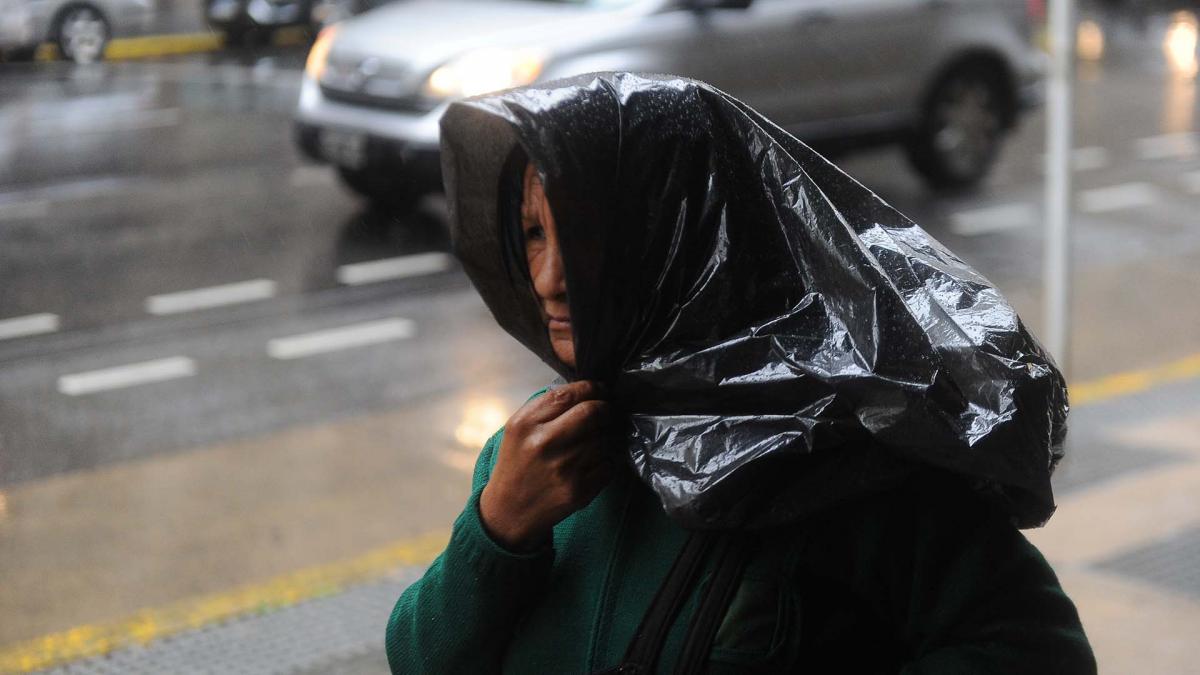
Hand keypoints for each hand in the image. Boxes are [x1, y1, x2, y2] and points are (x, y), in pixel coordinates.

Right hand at [479, 381, 613, 550]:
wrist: (509, 511)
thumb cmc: (517, 464)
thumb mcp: (517, 428)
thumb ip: (545, 406)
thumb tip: (585, 390)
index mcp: (526, 424)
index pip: (568, 394)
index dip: (591, 387)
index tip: (599, 390)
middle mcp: (544, 444)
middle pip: (592, 412)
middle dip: (605, 408)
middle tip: (606, 411)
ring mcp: (564, 468)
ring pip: (604, 438)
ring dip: (607, 436)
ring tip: (597, 439)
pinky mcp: (579, 490)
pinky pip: (609, 464)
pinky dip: (607, 460)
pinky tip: (594, 462)